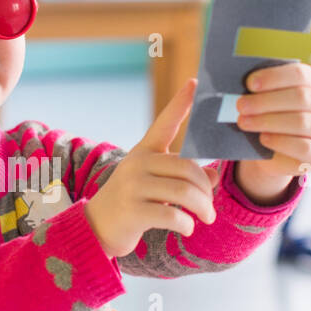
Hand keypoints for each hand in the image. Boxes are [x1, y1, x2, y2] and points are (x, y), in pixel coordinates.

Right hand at [84, 78, 219, 258]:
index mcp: (143, 152)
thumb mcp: (156, 186)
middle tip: (210, 207)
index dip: (180, 102)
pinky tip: (187, 227)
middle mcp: (138, 164)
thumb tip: (214, 176)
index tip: (194, 82)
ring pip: (184, 193)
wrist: (96, 228)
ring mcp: (134, 187)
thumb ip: (183, 178)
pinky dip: (187, 224)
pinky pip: (174, 216)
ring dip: (203, 208)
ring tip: (207, 218)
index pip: (164, 122)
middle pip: (188, 169)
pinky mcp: (134, 211)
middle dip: (206, 190)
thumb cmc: (132, 203)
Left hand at [235, 63, 310, 202]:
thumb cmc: (272, 117)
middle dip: (267, 101)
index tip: (249, 84)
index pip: (301, 74)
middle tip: (241, 105)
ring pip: (303, 122)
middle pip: (301, 97)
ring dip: (269, 121)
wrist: (276, 151)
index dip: (274, 77)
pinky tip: (263, 139)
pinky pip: (305, 148)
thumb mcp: (268, 101)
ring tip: (244, 122)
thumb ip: (262, 92)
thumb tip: (245, 89)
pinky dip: (281, 142)